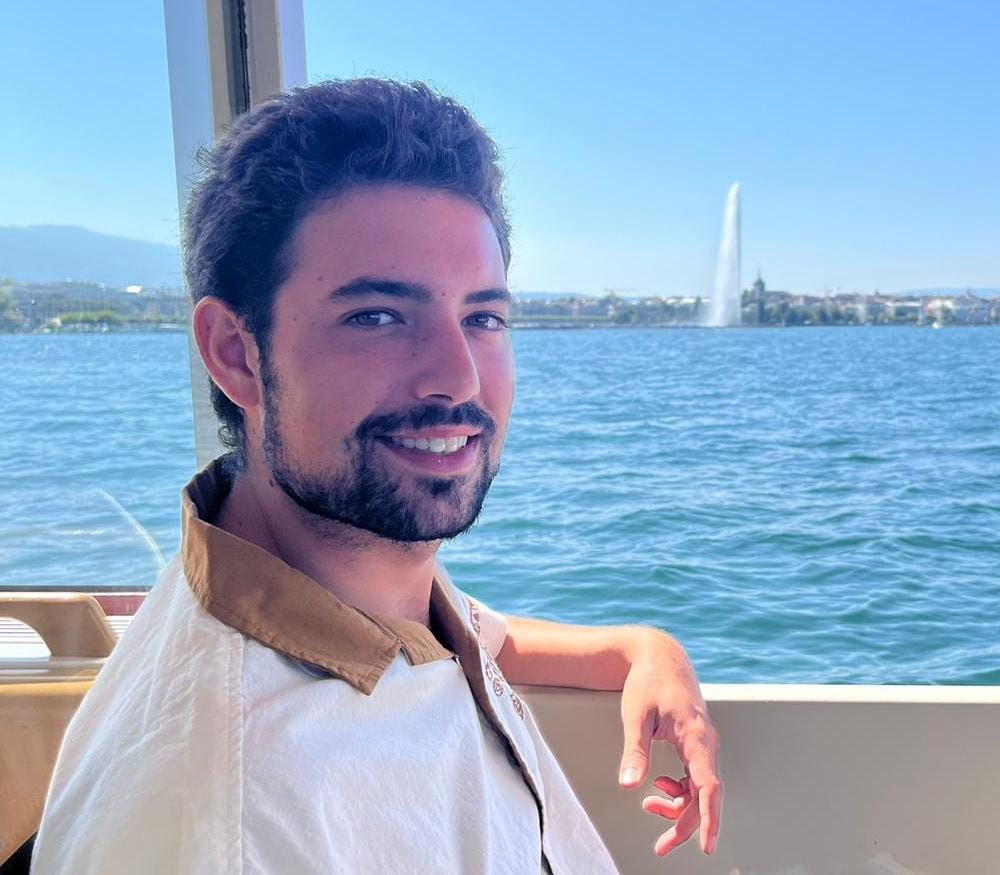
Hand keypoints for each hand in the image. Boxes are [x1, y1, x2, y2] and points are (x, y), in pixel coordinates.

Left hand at [616, 629, 721, 856]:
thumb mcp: (636, 716)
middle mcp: (706, 743)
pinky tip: (657, 785)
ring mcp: (703, 744)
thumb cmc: (648, 682)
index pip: (709, 786)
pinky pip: (694, 776)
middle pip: (704, 795)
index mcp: (696, 737)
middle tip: (660, 846)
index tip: (706, 847)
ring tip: (648, 805)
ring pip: (699, 788)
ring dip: (677, 805)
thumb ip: (634, 751)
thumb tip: (628, 785)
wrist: (658, 656)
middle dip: (684, 824)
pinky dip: (677, 788)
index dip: (710, 819)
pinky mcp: (695, 743)